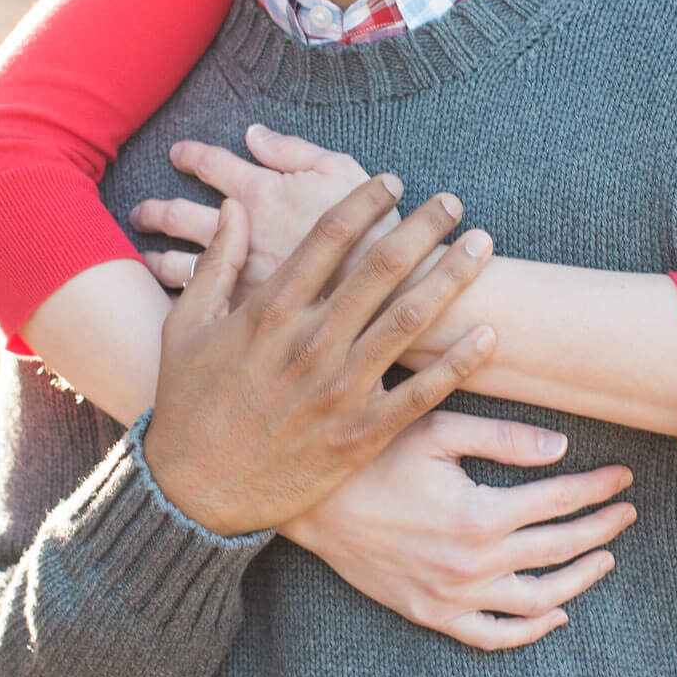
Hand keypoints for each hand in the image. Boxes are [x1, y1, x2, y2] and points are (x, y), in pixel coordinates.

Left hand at [131, 126, 383, 293]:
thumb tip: (253, 133)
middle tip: (142, 212)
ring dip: (158, 257)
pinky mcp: (244, 315)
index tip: (178, 154)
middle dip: (155, 210)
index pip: (209, 164)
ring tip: (147, 256)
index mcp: (259, 191)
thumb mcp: (342, 171)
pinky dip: (182, 298)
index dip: (189, 155)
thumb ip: (293, 150)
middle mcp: (238, 233)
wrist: (392, 296)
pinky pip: (198, 305)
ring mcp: (237, 276)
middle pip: (178, 215)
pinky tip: (176, 298)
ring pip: (178, 265)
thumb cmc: (373, 229)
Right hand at [142, 175, 496, 538]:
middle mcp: (310, 343)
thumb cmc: (188, 405)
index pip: (329, 237)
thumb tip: (238, 209)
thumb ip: (216, 264)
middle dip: (422, 227)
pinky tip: (489, 334)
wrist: (194, 493)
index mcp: (268, 311)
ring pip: (410, 320)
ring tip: (480, 245)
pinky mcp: (360, 435)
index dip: (366, 202)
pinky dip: (459, 363)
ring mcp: (339, 390)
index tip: (392, 183)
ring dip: (451, 277)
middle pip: (381, 267)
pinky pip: (421, 394)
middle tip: (452, 202)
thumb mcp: (186, 327)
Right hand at [282, 410, 636, 649]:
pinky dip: (530, 631)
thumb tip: (562, 448)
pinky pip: (493, 635)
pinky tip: (556, 615)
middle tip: (626, 513)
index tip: (624, 478)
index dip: (597, 489)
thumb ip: (503, 438)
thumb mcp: (435, 430)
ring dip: (580, 580)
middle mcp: (474, 563)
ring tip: (605, 558)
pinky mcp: (433, 615)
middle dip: (600, 529)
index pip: (559, 500)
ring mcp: (454, 596)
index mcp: (480, 513)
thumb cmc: (373, 457)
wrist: (312, 507)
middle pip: (559, 549)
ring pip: (538, 600)